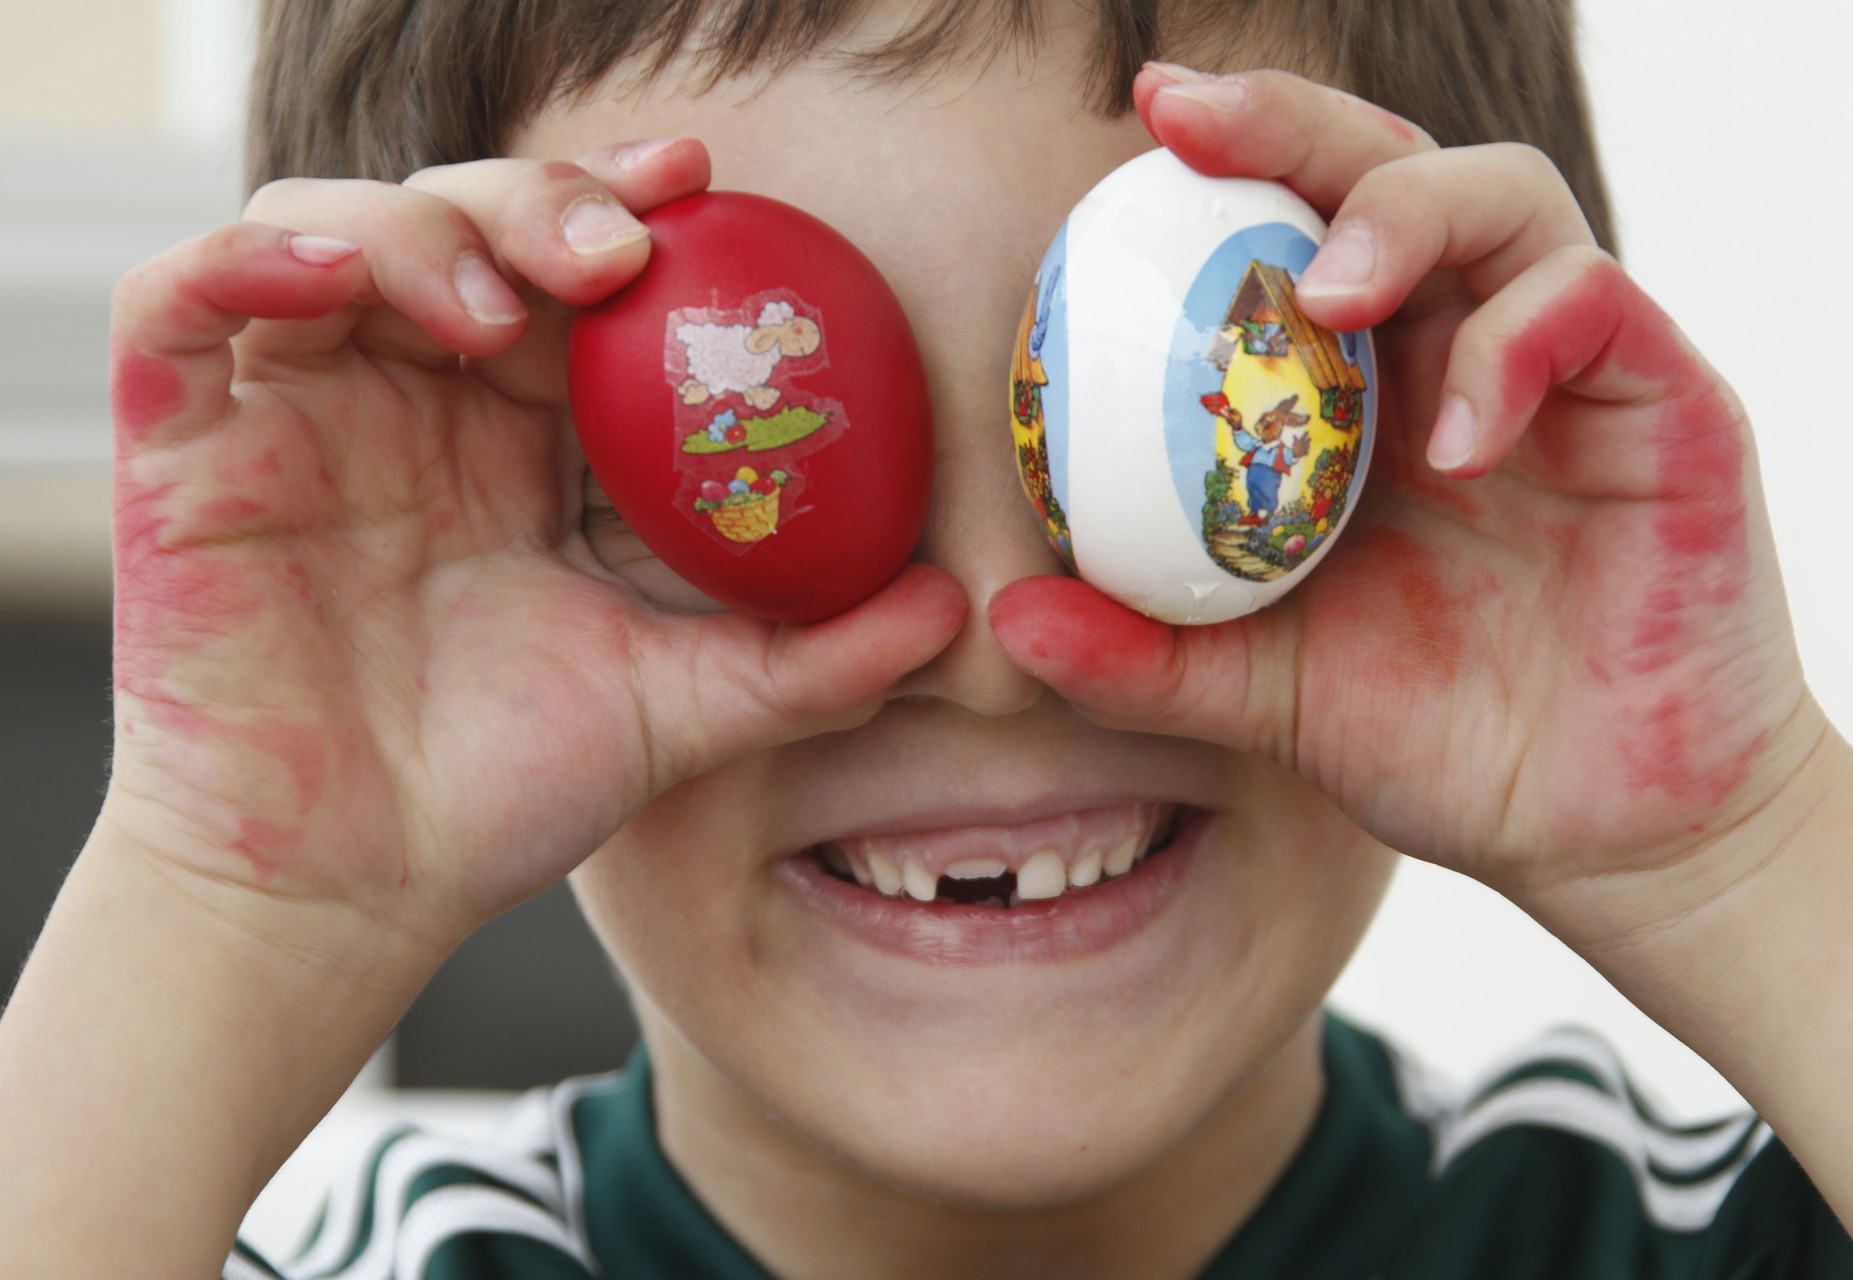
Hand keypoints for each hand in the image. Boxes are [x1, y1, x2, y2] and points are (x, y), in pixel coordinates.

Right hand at [101, 139, 964, 950]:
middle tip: (615, 250)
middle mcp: (412, 401)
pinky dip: (247, 259)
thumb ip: (813, 658)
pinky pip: (184, 302)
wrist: (351, 893)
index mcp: (522, 437)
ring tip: (490, 306)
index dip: (627, 210)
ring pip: (328, 231)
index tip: (704, 189)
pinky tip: (329, 278)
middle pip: (459, 223)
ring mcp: (295, 413)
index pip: (568, 279)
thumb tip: (951, 609)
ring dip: (412, 226)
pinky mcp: (185, 448)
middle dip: (536, 202)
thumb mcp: (682, 710)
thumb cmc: (501, 792)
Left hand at [990, 66, 1821, 930]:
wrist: (1599, 824)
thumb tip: (1005, 615)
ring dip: (1405, 212)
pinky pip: (1596, 307)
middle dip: (1291, 126)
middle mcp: (1462, 350)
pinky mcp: (1669, 405)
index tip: (1135, 127)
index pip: (1298, 229)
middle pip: (1389, 169)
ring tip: (1332, 292)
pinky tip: (1458, 443)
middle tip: (1190, 126)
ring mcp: (1568, 371)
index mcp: (1369, 392)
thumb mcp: (1262, 691)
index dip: (1224, 165)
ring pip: (1503, 198)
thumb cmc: (1439, 737)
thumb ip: (1142, 654)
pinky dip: (1518, 344)